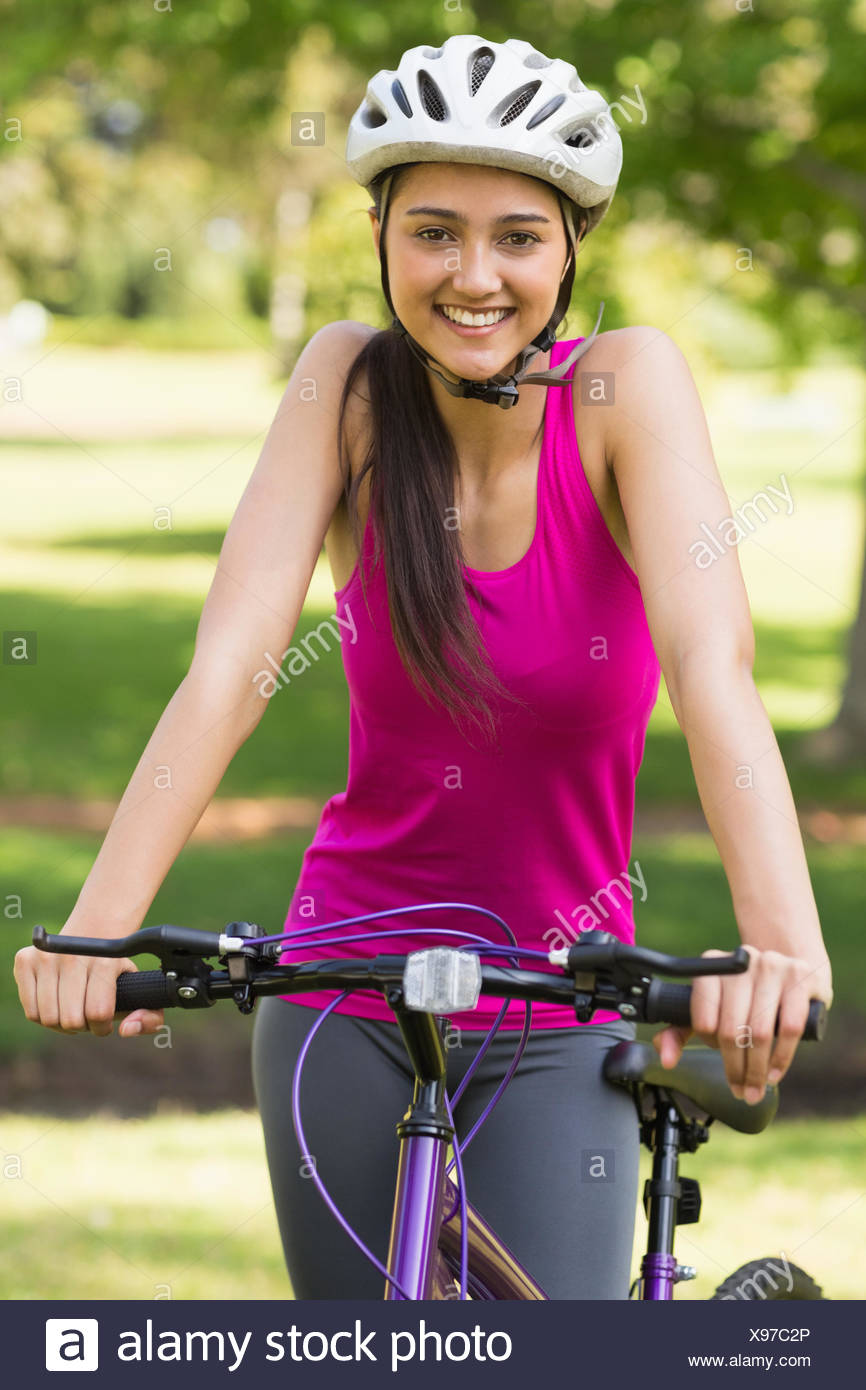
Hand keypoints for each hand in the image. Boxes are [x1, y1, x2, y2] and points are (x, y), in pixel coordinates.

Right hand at [13, 940, 164, 1038]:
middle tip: (88, 1014)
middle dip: (82, 1026)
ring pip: (48, 1019)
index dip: (102, 1027)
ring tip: (73, 1009)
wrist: (94, 930)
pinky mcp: (24, 960)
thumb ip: (150, 1018)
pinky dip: (44, 1015)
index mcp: (105, 962)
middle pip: (71, 1020)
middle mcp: (72, 957)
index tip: (104, 1020)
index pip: (97, 1013)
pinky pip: (31, 1011)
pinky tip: (57, 1004)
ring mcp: (45, 957)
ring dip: (62, 1023)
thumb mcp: (141, 988)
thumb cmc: (116, 968)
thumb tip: (126, 1031)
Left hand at [652, 945, 832, 1103]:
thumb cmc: (748, 996)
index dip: (709, 1042)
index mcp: (712, 965)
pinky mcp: (800, 976)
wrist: (793, 972)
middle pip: (731, 1029)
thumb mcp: (712, 1007)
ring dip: (756, 1070)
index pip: (703, 1016)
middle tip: (739, 1091)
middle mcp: (741, 963)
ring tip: (754, 1090)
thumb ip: (681, 1030)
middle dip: (734, 1068)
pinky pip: (790, 1027)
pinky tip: (774, 1073)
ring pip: (760, 1032)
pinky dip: (781, 1058)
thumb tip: (665, 1058)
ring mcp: (772, 966)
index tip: (716, 1054)